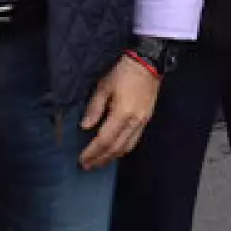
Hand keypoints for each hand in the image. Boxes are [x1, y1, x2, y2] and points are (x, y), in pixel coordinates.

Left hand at [78, 55, 160, 169]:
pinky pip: (134, 141)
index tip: (81, 160)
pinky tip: (114, 151)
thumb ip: (94, 108)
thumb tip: (85, 127)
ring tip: (99, 162)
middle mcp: (134, 122)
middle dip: (100, 159)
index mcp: (122, 113)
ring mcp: (142, 122)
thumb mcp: (104, 86)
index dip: (92, 152)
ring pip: (127, 147)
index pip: (104, 140)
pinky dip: (122, 149)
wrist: (148, 64)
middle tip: (87, 166)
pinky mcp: (146, 120)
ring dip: (112, 157)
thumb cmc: (123, 73)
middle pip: (116, 148)